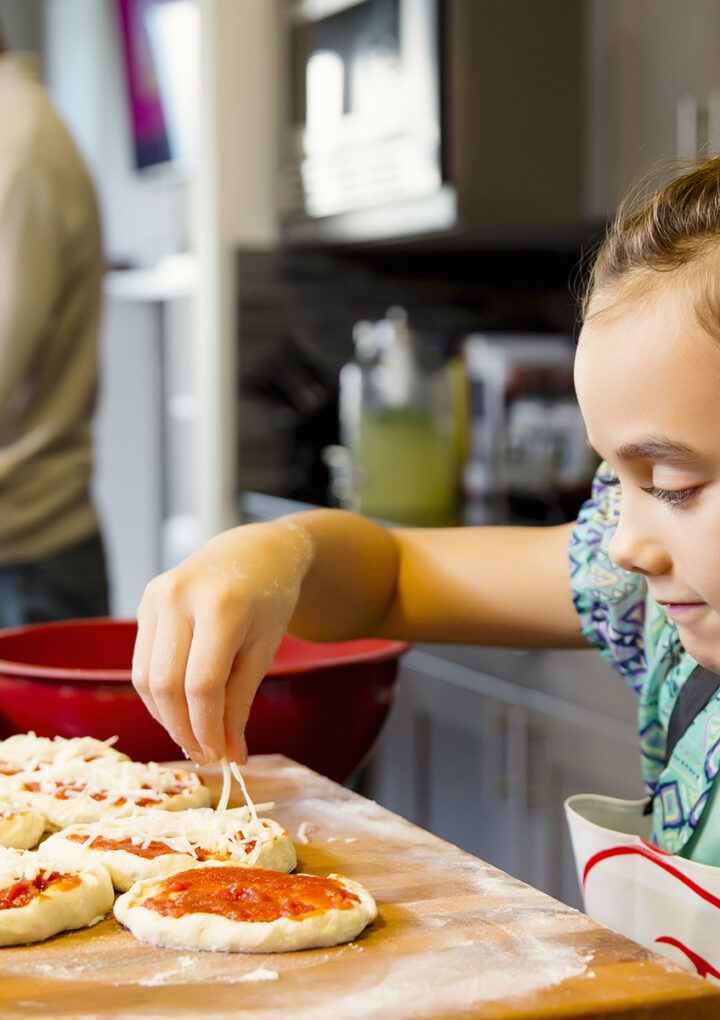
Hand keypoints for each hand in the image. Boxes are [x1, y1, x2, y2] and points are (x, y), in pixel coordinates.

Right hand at [131, 519, 311, 764]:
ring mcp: (157, 596)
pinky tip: (180, 708)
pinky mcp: (146, 600)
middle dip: (183, 729)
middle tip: (204, 755)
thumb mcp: (264, 650)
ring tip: (192, 736)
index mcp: (221, 606)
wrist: (257, 551)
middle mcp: (180, 596)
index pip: (202, 684)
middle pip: (166, 684)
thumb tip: (229, 757)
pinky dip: (158, 694)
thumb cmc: (270, 601)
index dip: (207, 728)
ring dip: (166, 717)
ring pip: (145, 677)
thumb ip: (242, 702)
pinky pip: (142, 660)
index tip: (219, 756)